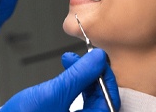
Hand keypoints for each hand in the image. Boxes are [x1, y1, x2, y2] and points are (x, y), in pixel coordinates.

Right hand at [0, 49, 120, 111]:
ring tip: (69, 58)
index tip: (96, 57)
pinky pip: (77, 90)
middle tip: (82, 57)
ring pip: (88, 90)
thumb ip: (79, 76)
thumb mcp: (54, 94)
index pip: (109, 98)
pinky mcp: (66, 110)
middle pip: (99, 93)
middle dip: (90, 71)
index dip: (104, 75)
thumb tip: (98, 58)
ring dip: (80, 71)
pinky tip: (67, 66)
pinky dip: (72, 77)